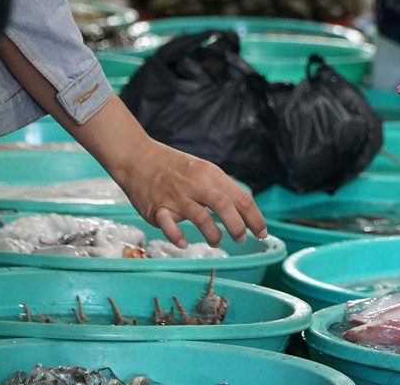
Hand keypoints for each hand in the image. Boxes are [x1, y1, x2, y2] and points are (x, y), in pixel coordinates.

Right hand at [115, 138, 267, 248]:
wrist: (137, 157)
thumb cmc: (172, 167)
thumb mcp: (202, 170)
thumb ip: (220, 189)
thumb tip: (242, 211)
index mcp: (211, 175)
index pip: (241, 197)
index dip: (255, 217)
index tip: (261, 232)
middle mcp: (195, 185)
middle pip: (225, 206)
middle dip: (238, 227)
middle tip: (241, 238)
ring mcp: (175, 197)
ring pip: (201, 217)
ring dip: (213, 235)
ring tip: (216, 241)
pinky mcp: (156, 208)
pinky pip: (168, 224)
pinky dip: (177, 235)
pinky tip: (184, 243)